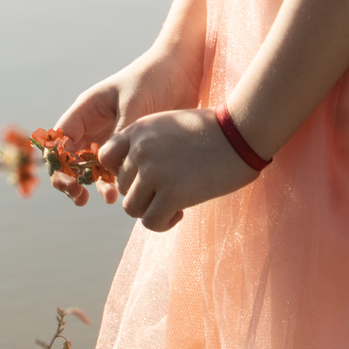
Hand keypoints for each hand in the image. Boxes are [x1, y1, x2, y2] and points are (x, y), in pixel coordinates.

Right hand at [52, 47, 201, 206]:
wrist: (184, 70)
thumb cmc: (155, 77)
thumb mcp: (134, 103)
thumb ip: (119, 133)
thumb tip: (106, 164)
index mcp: (87, 109)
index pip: (59, 139)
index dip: (57, 161)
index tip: (69, 179)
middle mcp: (94, 125)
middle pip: (70, 158)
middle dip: (70, 179)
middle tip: (79, 196)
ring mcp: (111, 138)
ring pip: (92, 168)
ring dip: (95, 185)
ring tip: (110, 197)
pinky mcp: (130, 148)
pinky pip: (114, 170)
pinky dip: (114, 183)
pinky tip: (122, 192)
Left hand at [99, 109, 258, 231]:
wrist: (241, 133)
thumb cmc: (212, 130)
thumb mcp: (170, 125)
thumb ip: (148, 144)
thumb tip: (135, 175)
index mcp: (138, 130)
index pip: (106, 158)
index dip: (122, 172)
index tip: (143, 177)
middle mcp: (140, 150)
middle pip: (121, 186)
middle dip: (142, 193)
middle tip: (167, 191)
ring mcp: (154, 172)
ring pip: (132, 208)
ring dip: (151, 210)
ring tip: (174, 204)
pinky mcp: (172, 193)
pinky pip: (151, 222)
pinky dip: (163, 223)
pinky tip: (180, 213)